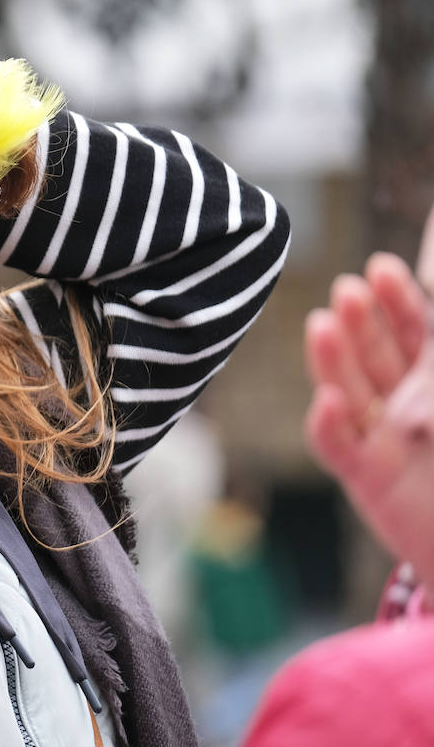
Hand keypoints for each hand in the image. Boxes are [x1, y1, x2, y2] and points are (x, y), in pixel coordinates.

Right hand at [305, 206, 433, 583]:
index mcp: (433, 388)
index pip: (415, 333)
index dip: (400, 301)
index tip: (384, 267)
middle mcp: (402, 407)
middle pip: (375, 354)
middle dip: (361, 320)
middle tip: (350, 288)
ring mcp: (379, 441)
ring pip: (349, 391)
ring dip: (333, 358)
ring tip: (323, 323)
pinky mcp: (365, 479)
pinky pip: (338, 449)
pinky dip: (328, 425)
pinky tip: (327, 401)